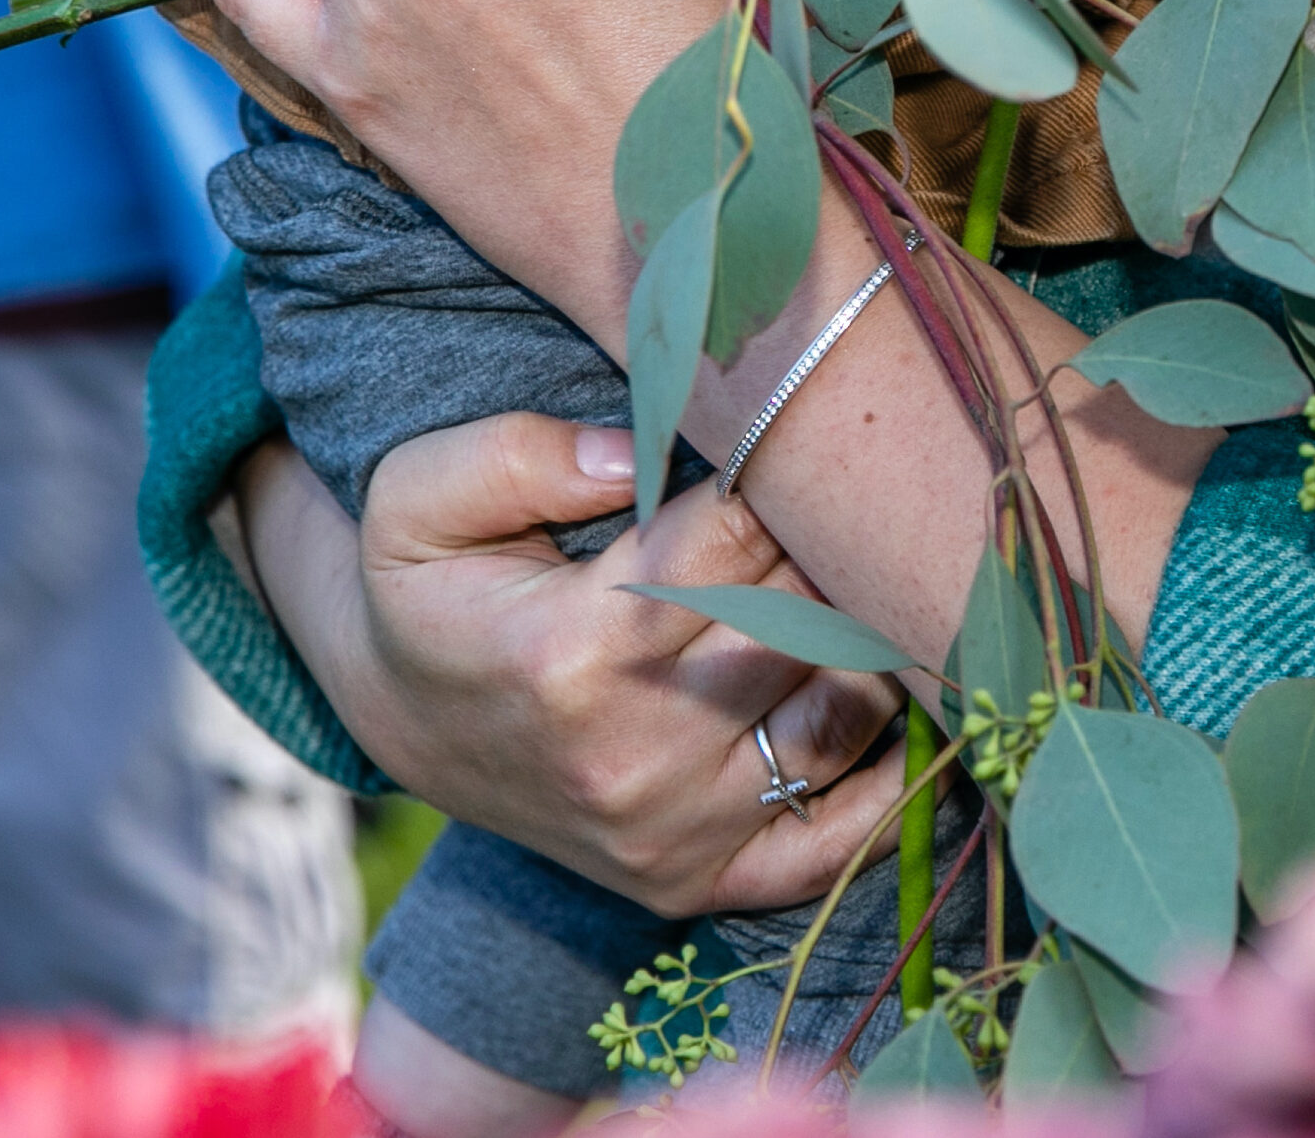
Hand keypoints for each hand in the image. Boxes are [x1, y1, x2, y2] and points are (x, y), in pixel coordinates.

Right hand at [237, 414, 903, 916]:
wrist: (406, 724)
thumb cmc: (430, 593)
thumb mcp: (420, 500)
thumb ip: (518, 454)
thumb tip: (637, 452)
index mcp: (572, 651)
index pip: (737, 537)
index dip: (778, 471)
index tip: (794, 431)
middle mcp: (632, 755)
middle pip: (803, 618)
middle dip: (833, 545)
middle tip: (846, 495)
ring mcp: (671, 831)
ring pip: (845, 712)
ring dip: (872, 639)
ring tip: (867, 577)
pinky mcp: (697, 883)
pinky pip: (835, 843)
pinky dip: (890, 779)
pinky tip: (908, 705)